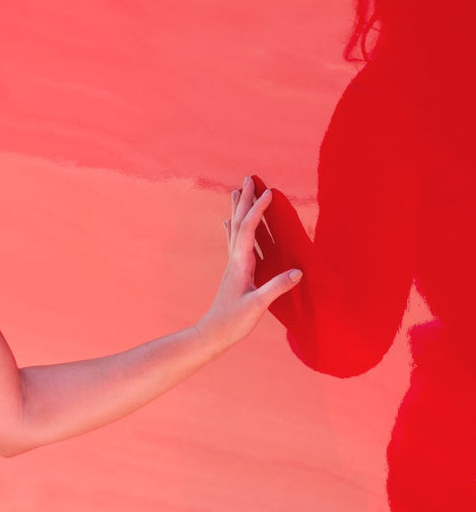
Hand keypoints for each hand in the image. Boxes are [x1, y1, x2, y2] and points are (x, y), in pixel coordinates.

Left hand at [195, 176, 302, 349]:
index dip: (258, 210)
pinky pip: (234, 242)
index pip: (249, 230)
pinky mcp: (235, 271)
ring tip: (238, 190)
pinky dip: (234, 227)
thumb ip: (276, 288)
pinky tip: (228, 222)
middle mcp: (235, 260)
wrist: (213, 333)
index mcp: (241, 264)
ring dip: (239, 209)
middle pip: (239, 223)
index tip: (268, 191)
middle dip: (246, 200)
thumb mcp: (257, 306)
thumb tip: (298, 272)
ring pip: (235, 229)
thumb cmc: (233, 321)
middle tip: (249, 178)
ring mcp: (233, 264)